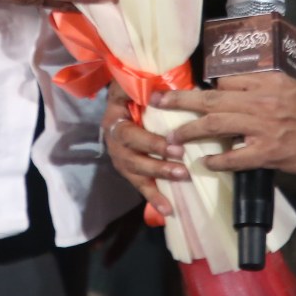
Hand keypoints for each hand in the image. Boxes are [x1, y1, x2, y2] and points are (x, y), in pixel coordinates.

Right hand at [104, 92, 185, 217]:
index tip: (174, 144)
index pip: (130, 134)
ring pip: (137, 174)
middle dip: (158, 163)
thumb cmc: (128, 94)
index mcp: (114, 121)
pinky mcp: (129, 172)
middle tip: (182, 166)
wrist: (116, 105)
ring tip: (180, 181)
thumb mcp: (126, 85)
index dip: (151, 141)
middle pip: (133, 158)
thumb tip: (153, 87)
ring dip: (158, 180)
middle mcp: (114, 143)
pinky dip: (154, 199)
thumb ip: (134, 85)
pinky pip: (140, 187)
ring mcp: (121, 160)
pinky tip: (168, 211)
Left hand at [156, 74, 295, 178]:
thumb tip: (229, 88)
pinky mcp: (269, 153)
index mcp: (266, 82)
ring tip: (173, 137)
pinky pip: (235, 157)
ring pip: (216, 124)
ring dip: (190, 130)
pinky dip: (217, 160)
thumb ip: (260, 86)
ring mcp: (264, 127)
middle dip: (180, 100)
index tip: (187, 93)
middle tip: (158, 101)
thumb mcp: (288, 86)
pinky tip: (205, 162)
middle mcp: (261, 101)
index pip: (225, 80)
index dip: (205, 88)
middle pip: (211, 98)